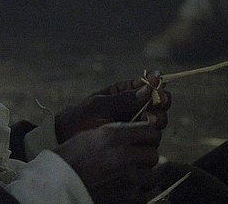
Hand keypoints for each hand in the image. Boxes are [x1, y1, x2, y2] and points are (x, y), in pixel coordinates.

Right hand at [53, 121, 161, 203]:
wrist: (58, 184)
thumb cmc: (72, 158)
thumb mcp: (93, 135)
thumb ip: (119, 131)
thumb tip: (144, 130)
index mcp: (114, 136)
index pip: (152, 132)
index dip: (148, 137)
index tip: (143, 141)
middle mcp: (124, 155)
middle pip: (153, 154)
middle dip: (145, 156)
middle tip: (133, 160)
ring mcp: (128, 179)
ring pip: (153, 174)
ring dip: (144, 174)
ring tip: (129, 175)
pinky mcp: (129, 198)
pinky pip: (148, 192)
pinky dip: (141, 190)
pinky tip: (128, 187)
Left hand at [55, 72, 170, 142]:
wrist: (66, 141)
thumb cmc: (79, 118)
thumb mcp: (99, 105)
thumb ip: (123, 99)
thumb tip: (148, 88)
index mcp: (125, 92)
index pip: (149, 85)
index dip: (157, 83)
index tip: (158, 83)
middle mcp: (134, 108)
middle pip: (159, 103)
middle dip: (161, 103)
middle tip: (157, 102)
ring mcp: (136, 126)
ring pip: (158, 122)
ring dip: (158, 120)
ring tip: (149, 121)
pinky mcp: (135, 144)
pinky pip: (150, 140)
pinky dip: (151, 137)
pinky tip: (144, 136)